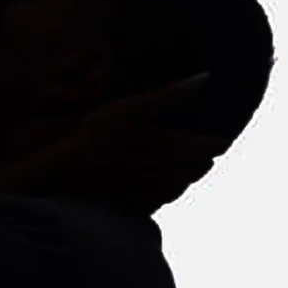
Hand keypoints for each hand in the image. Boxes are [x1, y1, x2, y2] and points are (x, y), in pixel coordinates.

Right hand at [55, 73, 223, 213]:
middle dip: (203, 157)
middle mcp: (170, 176)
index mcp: (173, 151)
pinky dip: (168, 189)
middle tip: (206, 148)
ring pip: (182, 185)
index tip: (223, 135)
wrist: (64, 183)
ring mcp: (154, 196)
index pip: (210, 146)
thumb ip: (168, 96)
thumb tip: (204, 78)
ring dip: (187, 174)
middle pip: (199, 168)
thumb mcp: (128, 110)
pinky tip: (159, 183)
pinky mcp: (137, 208)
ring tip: (187, 164)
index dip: (218, 140)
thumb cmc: (95, 141)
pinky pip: (163, 199)